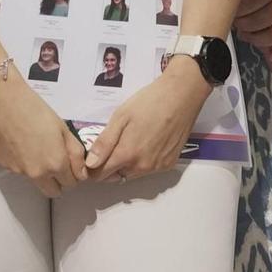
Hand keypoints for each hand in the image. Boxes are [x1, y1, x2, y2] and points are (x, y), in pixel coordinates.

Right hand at [0, 71, 88, 195]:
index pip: (72, 183)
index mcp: (56, 164)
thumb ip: (75, 153)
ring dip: (42, 172)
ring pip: (37, 182)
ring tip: (38, 147)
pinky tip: (22, 143)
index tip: (70, 161)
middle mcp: (38, 174)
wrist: (1, 102)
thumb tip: (82, 173)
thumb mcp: (63, 128)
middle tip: (58, 160)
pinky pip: (22, 171)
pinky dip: (26, 163)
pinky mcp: (6, 166)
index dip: (74, 173)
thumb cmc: (35, 110)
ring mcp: (20, 172)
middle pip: (54, 192)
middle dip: (59, 181)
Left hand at [84, 62, 210, 180]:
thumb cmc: (149, 101)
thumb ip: (104, 143)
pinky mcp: (169, 164)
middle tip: (111, 144)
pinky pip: (148, 170)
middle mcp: (142, 167)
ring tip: (129, 140)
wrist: (182, 95)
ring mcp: (157, 167)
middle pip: (116, 177)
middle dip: (108, 167)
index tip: (91, 156)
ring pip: (132, 174)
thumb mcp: (121, 116)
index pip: (100, 175)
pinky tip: (146, 142)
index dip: (92, 168)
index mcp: (127, 154)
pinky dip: (142, 162)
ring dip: (125, 165)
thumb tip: (90, 164)